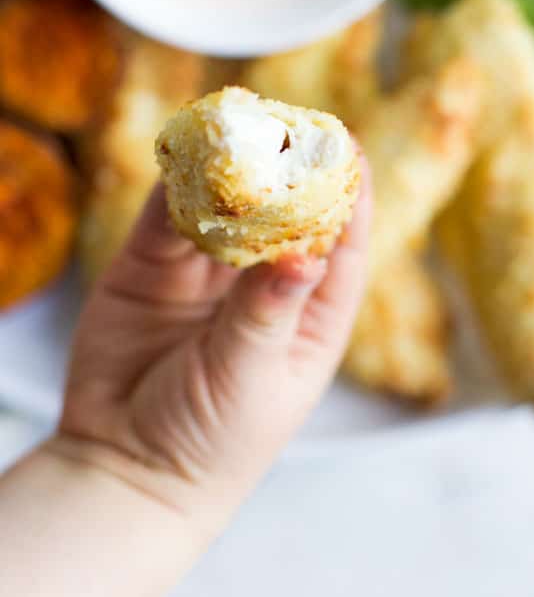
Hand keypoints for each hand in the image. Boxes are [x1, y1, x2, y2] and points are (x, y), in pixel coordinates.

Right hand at [57, 157, 371, 528]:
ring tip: (234, 129)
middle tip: (285, 124)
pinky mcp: (152, 269)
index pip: (341, 247)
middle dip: (286, 171)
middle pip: (283, 215)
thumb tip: (304, 253)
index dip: (348, 196)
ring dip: (228, 173)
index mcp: (309, 317)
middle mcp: (262, 288)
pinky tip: (182, 158)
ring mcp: (206, 276)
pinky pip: (166, 218)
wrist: (123, 471)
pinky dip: (173, 187)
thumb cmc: (212, 444)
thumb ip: (268, 310)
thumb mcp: (252, 376)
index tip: (347, 148)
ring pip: (224, 208)